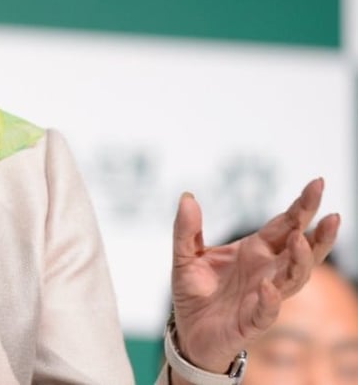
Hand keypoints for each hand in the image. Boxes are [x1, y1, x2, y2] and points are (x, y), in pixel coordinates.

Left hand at [169, 178, 339, 372]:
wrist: (188, 331)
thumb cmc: (195, 292)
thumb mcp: (184, 255)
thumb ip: (185, 228)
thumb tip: (187, 197)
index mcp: (255, 250)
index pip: (285, 225)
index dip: (302, 206)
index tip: (317, 184)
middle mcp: (267, 271)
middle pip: (302, 250)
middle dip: (318, 233)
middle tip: (331, 214)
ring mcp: (264, 296)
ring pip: (294, 278)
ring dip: (300, 261)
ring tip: (300, 240)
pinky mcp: (253, 321)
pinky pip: (267, 311)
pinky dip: (271, 300)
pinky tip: (270, 288)